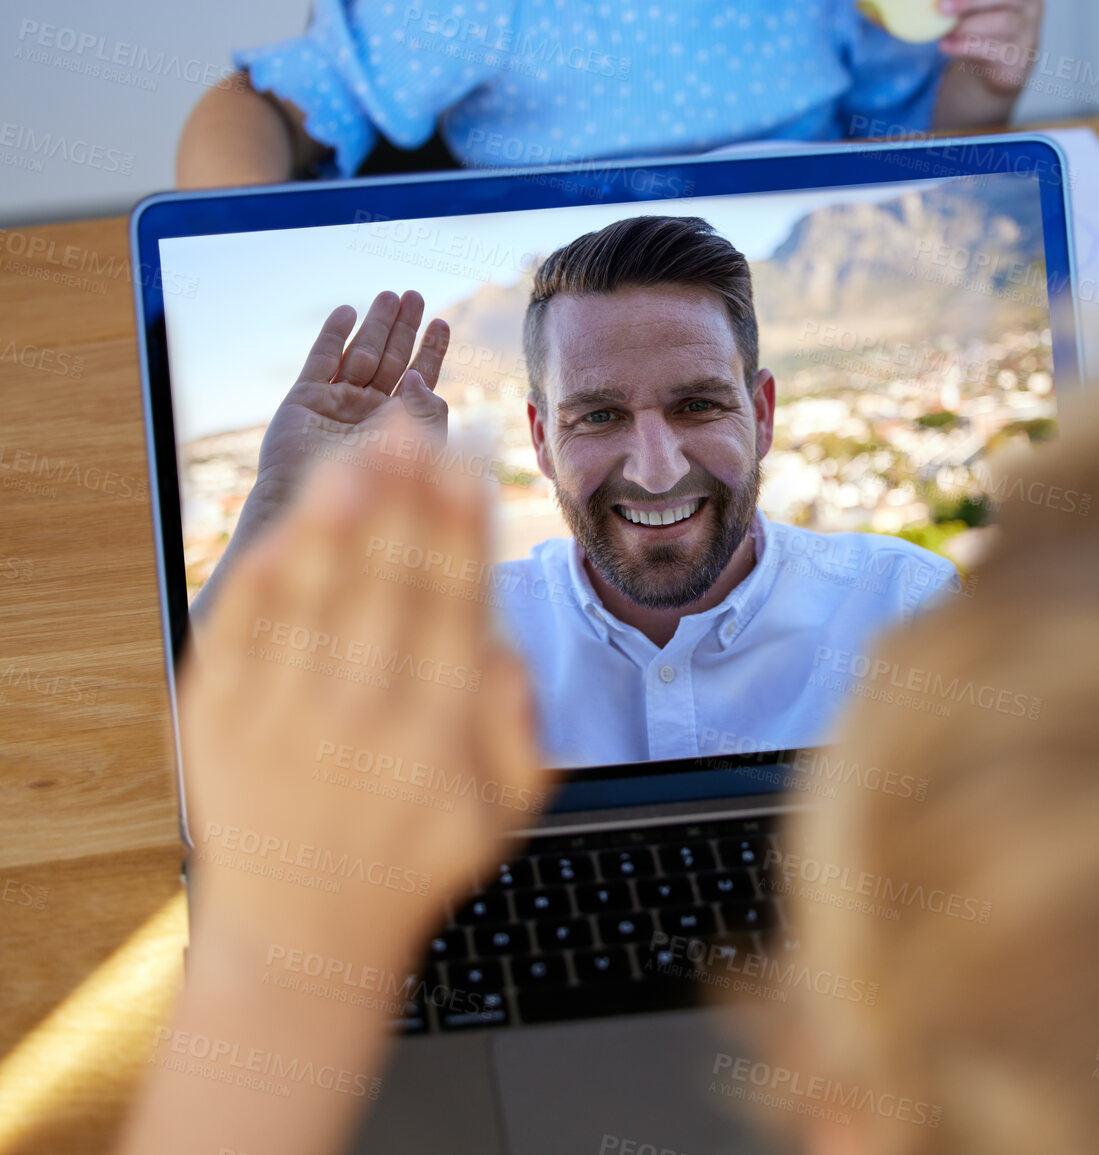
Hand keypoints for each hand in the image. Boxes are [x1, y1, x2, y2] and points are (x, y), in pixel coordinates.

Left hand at [124, 415, 541, 1154]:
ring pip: (319, 585)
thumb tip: (506, 645)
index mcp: (436, 735)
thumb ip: (518, 726)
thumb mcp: (506, 812)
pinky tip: (302, 510)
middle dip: (409, 494)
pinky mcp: (223, 711)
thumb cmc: (416, 859)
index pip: (455, 602)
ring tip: (365, 442)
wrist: (303, 933)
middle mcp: (360, 715)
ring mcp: (283, 711)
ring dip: (344, 508)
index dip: (463, 524)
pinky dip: (277, 559)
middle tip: (419, 422)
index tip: (472, 460)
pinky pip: (251, 619)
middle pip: (389, 579)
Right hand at [256, 289, 450, 506]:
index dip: (430, 350)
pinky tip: (348, 312)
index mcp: (400, 426)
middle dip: (404, 328)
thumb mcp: (417, 451)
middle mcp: (370, 412)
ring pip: (361, 353)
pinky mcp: (305, 399)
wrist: (316, 504)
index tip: (442, 322)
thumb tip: (419, 377)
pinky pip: (322, 359)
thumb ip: (428, 413)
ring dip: (376, 324)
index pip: (420, 379)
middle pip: (391, 358)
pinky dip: (333, 334)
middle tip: (416, 295)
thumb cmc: (373, 489)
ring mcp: (337, 403)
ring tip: (390, 295)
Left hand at [937, 0, 1043, 93]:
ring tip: (944, 31)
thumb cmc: (984, 20)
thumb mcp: (974, 6)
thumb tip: (931, 2)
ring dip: (969, 26)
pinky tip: (945, 45)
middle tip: (942, 6)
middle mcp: (1029, 3)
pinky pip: (994, 50)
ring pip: (1004, 22)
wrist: (1004, 62)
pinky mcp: (1021, 56)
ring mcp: (1028, 29)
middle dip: (971, 1)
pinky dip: (966, 47)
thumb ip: (956, 3)